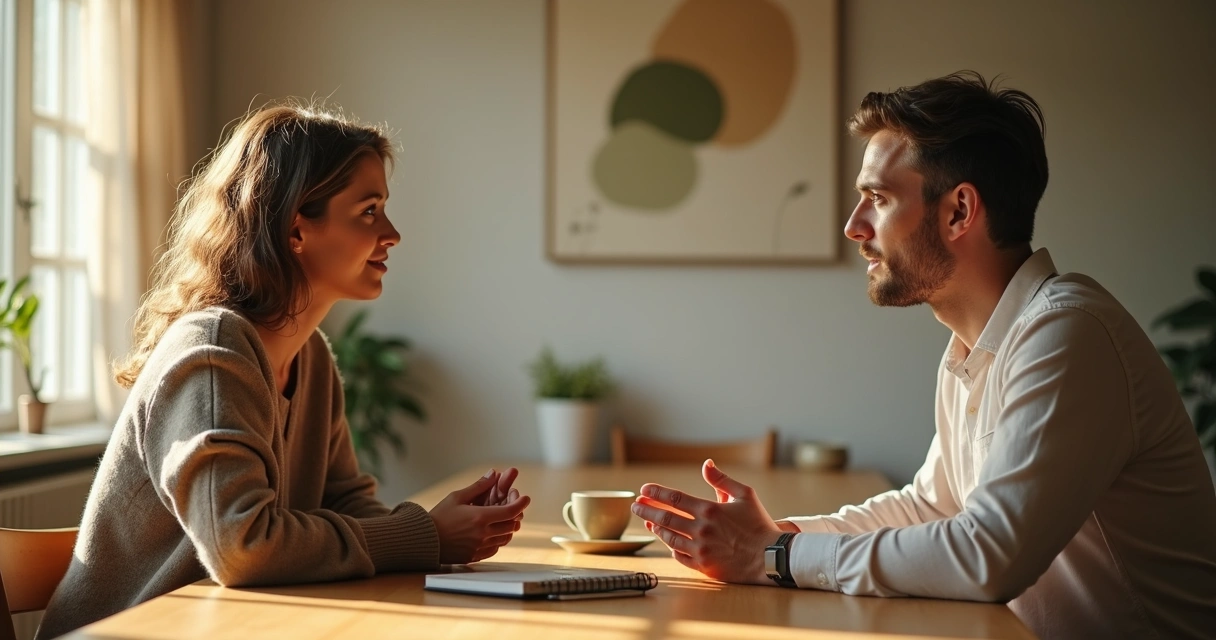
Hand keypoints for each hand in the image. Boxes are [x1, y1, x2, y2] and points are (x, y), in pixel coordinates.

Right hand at [430, 469, 530, 563]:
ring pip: (504, 538)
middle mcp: (483, 534)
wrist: (423, 540)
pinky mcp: (475, 556)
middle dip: (514, 515)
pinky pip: (495, 549)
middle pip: (511, 525)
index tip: (526, 498)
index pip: (510, 511)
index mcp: (480, 517)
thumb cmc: (439, 516)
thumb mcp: (457, 497)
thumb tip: (493, 473)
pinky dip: (498, 540)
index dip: (521, 504)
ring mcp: (480, 547)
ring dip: (507, 528)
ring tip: (502, 520)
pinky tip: (491, 534)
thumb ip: (478, 486)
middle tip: (512, 507)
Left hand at [630, 459, 782, 584]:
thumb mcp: (744, 494)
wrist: (771, 557)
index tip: (643, 490)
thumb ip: (722, 479)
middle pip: (666, 518)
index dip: (656, 493)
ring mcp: (701, 550)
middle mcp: (701, 530)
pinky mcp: (704, 566)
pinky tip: (667, 541)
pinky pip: (679, 556)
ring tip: (648, 522)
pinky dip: (671, 548)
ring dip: (655, 528)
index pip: (674, 499)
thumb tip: (706, 464)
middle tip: (635, 505)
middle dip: (647, 510)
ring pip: (669, 538)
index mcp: (710, 510)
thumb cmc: (759, 524)